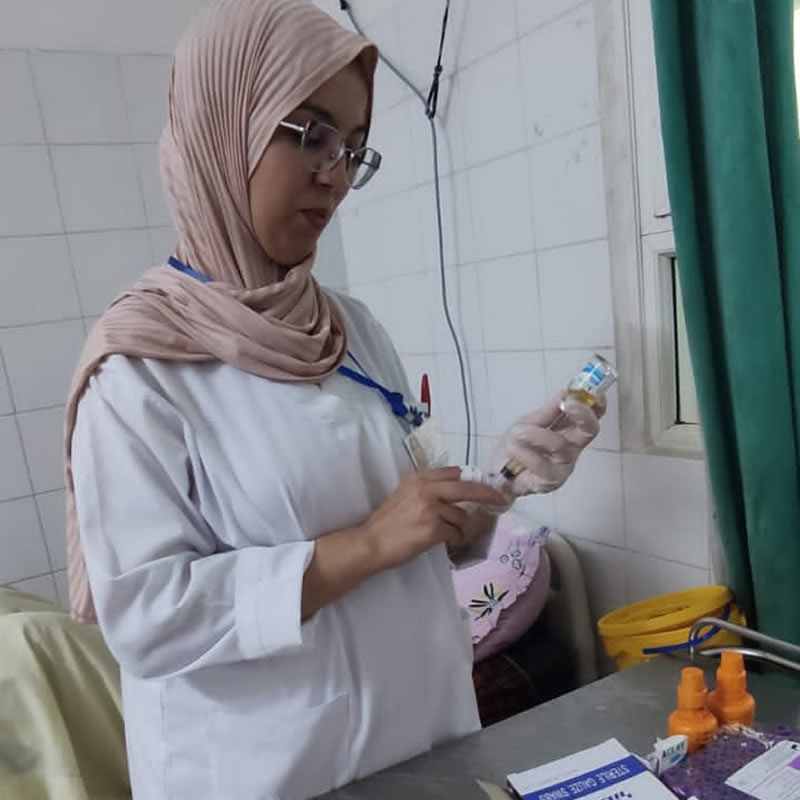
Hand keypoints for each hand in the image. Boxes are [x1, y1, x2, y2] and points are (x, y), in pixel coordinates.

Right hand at [361, 467, 508, 568]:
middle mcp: (426, 488)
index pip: (455, 472)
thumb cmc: (387, 523)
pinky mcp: (434, 528)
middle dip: (488, 494)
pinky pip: (456, 533)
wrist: (371, 543)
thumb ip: (428, 490)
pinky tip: (445, 544)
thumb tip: (456, 495)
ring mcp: (431, 507)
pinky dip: (455, 540)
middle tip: (501, 500)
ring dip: (462, 529)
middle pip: (468, 487)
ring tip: (451, 537)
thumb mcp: (405, 495)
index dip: (473, 480)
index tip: (485, 486)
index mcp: (419, 478)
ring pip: (462, 516)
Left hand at [492, 394, 601, 495]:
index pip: (591, 417)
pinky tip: (513, 448)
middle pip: (590, 430)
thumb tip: (566, 393)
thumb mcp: (528, 422)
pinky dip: (524, 452)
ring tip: (517, 434)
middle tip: (568, 403)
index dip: (595, 404)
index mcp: (568, 431)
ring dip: (535, 435)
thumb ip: (548, 411)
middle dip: (582, 414)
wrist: (497, 472)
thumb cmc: (517, 447)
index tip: (587, 392)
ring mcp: (564, 466)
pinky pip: (541, 464)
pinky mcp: (551, 481)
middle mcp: (571, 448)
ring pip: (559, 444)